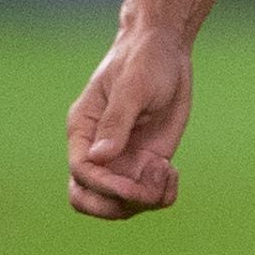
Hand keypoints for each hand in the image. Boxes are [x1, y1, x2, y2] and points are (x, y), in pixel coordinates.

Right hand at [67, 24, 191, 218]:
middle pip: (89, 200)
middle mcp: (98, 151)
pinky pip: (147, 196)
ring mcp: (123, 159)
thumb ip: (116, 121)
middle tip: (151, 187)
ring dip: (144, 201)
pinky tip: (172, 172)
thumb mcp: (132, 86)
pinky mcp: (146, 161)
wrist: (165, 49)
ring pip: (119, 204)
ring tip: (167, 172)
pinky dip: (160, 195)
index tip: (135, 183)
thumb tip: (99, 158)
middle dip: (119, 205)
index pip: (82, 174)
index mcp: (84, 131)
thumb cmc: (143, 59)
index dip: (107, 187)